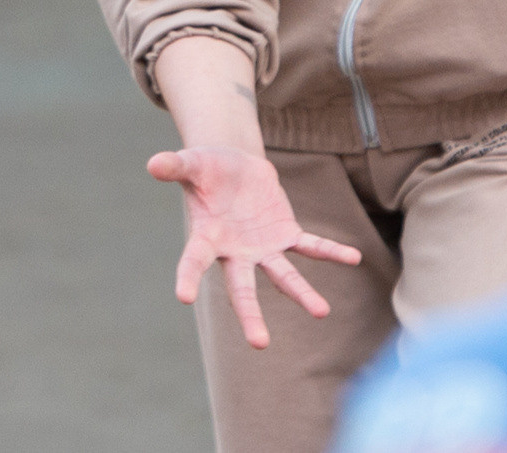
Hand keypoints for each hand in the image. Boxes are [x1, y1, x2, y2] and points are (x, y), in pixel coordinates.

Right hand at [148, 145, 362, 345]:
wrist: (233, 165)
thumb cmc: (206, 168)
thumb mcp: (191, 162)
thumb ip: (175, 166)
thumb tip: (153, 163)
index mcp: (206, 238)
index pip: (193, 262)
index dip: (187, 277)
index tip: (182, 297)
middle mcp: (235, 252)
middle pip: (242, 289)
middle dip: (251, 315)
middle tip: (261, 343)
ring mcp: (262, 247)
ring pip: (283, 276)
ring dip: (302, 294)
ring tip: (322, 311)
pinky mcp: (285, 233)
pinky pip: (310, 246)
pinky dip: (331, 251)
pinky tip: (354, 258)